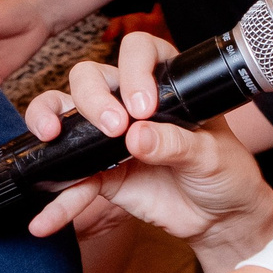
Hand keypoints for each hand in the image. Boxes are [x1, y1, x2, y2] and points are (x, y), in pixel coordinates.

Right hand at [20, 32, 272, 266]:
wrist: (221, 218)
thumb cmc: (225, 173)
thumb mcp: (211, 155)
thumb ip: (176, 144)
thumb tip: (137, 136)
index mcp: (166, 84)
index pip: (139, 52)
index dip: (134, 70)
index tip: (143, 105)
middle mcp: (130, 102)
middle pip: (90, 78)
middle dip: (92, 97)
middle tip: (113, 126)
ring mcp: (109, 137)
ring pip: (66, 114)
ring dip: (50, 119)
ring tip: (50, 136)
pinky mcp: (100, 173)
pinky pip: (70, 179)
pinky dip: (57, 202)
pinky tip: (46, 219)